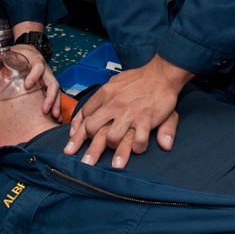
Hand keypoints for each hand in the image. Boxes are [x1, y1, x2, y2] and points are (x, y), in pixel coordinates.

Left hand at [0, 35, 62, 120]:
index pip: (38, 67)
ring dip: (55, 103)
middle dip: (49, 96)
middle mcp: (45, 70)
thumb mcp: (8, 49)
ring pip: (56, 90)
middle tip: (44, 109)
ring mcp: (48, 78)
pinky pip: (56, 95)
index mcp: (35, 61)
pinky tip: (56, 118)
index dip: (34, 75)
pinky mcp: (49, 85)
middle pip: (52, 82)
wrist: (31, 50)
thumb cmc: (19, 53)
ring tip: (54, 116)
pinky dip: (57, 106)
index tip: (27, 85)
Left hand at [63, 55, 191, 167]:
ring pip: (112, 137)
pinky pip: (138, 141)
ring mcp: (129, 113)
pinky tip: (138, 150)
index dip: (77, 130)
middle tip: (87, 162)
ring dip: (114, 150)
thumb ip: (98, 101)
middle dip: (89, 147)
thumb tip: (78, 121)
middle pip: (92, 128)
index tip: (72, 143)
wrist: (162, 73)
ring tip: (115, 162)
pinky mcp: (145, 119)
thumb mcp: (114, 83)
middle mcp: (114, 104)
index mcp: (105, 94)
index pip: (85, 114)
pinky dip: (137, 148)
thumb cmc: (138, 79)